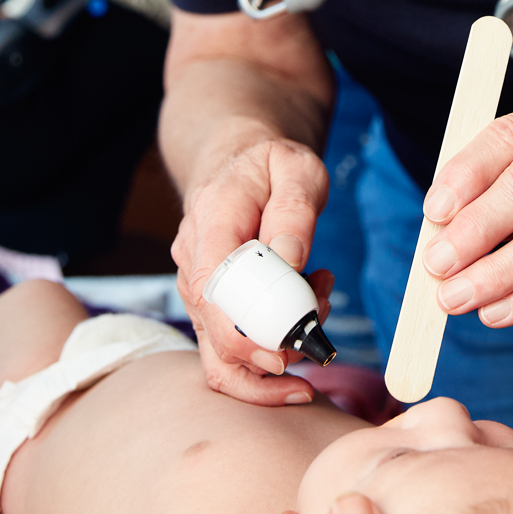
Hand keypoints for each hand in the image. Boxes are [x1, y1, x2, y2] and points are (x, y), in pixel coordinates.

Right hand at [171, 133, 332, 404]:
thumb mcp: (297, 170)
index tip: (284, 351)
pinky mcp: (210, 304)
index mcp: (211, 222)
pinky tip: (307, 312)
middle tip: (320, 323)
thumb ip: (295, 211)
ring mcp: (197, 288)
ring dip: (277, 349)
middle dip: (271, 350)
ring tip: (320, 307)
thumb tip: (290, 260)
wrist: (239, 162)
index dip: (240, 332)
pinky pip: (234, 345)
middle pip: (213, 334)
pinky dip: (272, 343)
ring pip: (222, 351)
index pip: (209, 290)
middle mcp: (193, 261)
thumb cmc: (270, 166)